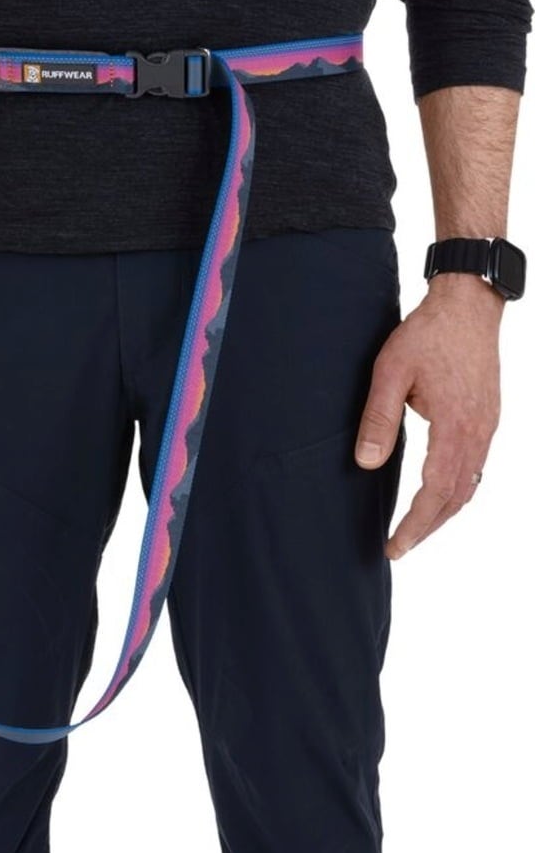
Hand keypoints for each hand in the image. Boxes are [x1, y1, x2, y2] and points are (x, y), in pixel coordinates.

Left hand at [354, 272, 503, 558]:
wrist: (468, 305)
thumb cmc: (427, 333)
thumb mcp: (391, 371)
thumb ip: (378, 418)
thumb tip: (365, 464)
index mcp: (454, 427)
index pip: (435, 492)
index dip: (414, 524)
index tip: (393, 545)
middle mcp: (477, 433)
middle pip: (455, 498)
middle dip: (427, 528)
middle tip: (398, 547)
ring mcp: (487, 427)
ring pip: (470, 485)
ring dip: (443, 512)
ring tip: (416, 529)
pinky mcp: (488, 417)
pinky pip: (476, 466)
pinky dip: (457, 490)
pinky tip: (440, 494)